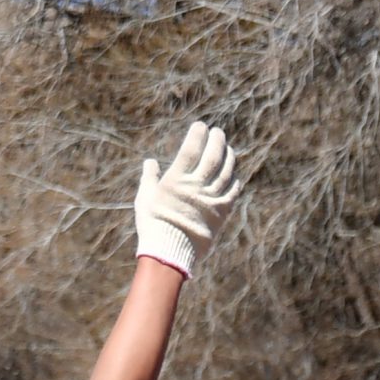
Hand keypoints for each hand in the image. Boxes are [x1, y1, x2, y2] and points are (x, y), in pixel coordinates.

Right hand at [134, 121, 240, 274]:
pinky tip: (233, 174)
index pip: (191, 149)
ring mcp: (211, 199)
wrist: (169, 253)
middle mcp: (196, 186)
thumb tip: (149, 161)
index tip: (200, 126)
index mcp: (177, 180)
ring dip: (228, 156)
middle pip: (212, 156)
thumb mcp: (145, 199)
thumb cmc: (152, 225)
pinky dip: (234, 180)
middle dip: (216, 140)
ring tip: (227, 148)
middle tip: (217, 131)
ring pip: (225, 171)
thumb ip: (149, 178)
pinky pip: (232, 192)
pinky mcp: (220, 213)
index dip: (197, 134)